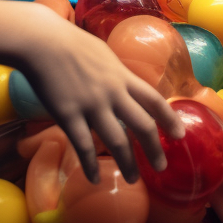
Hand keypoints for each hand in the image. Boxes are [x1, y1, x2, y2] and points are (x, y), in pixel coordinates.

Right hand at [17, 4, 184, 184]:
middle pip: (142, 125)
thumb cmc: (72, 44)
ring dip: (128, 163)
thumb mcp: (105, 55)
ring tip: (133, 179)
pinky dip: (90, 165)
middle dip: (154, 149)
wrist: (42, 42)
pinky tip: (94, 178)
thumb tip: (125, 85)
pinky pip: (83, 146)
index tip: (180, 135)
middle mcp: (113, 93)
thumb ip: (116, 74)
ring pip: (117, 140)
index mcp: (123, 76)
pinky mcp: (68, 115)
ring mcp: (91, 105)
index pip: (155, 100)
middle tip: (161, 167)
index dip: (170, 119)